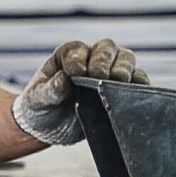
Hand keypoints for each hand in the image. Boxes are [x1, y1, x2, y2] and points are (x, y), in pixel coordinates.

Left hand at [10, 38, 150, 144]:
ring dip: (124, 69)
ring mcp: (109, 72)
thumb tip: (63, 79)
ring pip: (126, 59)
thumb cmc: (40, 108)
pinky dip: (139, 84)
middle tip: (99, 76)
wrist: (49, 129)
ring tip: (117, 82)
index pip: (78, 49)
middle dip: (103, 61)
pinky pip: (138, 80)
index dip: (78, 60)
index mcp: (67, 55)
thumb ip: (49, 90)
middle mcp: (91, 58)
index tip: (75, 75)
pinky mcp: (121, 90)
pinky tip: (132, 93)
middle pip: (107, 47)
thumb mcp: (36, 100)